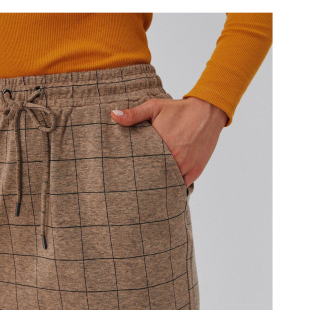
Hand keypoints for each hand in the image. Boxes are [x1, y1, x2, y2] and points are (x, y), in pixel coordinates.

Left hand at [110, 96, 227, 187]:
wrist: (208, 110)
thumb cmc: (179, 109)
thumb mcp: (155, 107)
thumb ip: (134, 114)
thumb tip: (113, 115)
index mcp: (162, 145)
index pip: (143, 165)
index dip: (135, 171)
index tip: (128, 174)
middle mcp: (175, 158)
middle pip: (155, 177)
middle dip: (146, 181)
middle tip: (135, 185)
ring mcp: (186, 167)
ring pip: (168, 184)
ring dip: (160, 185)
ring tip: (147, 189)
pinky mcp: (196, 170)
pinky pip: (182, 185)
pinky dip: (174, 187)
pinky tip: (164, 188)